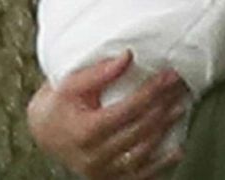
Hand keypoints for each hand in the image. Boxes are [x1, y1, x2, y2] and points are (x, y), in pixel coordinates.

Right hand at [26, 53, 188, 178]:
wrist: (44, 134)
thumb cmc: (58, 105)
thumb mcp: (70, 84)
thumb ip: (99, 72)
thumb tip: (127, 57)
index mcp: (84, 131)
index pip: (128, 110)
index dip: (152, 92)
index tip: (169, 76)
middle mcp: (93, 156)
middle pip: (139, 131)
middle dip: (163, 106)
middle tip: (179, 88)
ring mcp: (101, 171)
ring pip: (142, 154)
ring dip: (165, 131)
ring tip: (180, 109)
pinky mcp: (107, 179)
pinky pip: (138, 176)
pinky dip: (160, 165)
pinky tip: (176, 152)